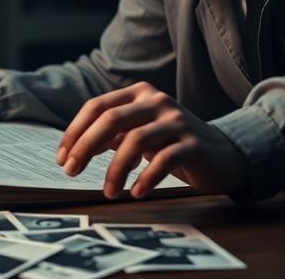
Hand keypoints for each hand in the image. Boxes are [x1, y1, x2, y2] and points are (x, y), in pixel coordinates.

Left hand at [57, 81, 248, 198]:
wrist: (222, 155)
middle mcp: (157, 101)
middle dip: (85, 147)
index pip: (97, 106)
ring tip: (109, 192)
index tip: (62, 158)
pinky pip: (164, 160)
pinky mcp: (194, 145)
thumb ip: (111, 134)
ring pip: (136, 140)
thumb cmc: (170, 145)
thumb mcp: (138, 132)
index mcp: (139, 93)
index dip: (75, 132)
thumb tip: (72, 150)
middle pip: (111, 119)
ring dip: (115, 169)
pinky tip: (135, 192)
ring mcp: (177, 121)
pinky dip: (146, 178)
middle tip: (71, 172)